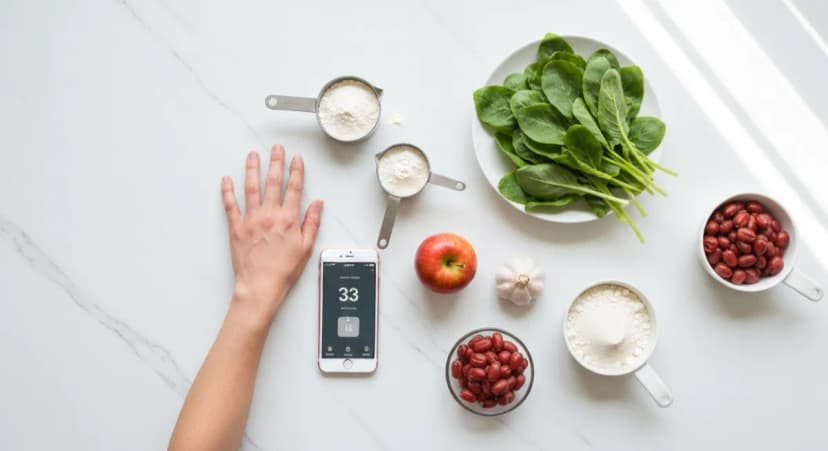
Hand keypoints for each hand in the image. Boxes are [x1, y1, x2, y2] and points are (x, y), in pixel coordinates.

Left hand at [221, 145, 322, 329]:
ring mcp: (251, 219)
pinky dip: (227, 191)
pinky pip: (230, 205)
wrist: (260, 286)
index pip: (294, 188)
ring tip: (253, 155)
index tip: (297, 159)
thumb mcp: (306, 248)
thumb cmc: (283, 270)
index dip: (296, 171)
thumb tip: (318, 204)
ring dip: (253, 169)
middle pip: (273, 182)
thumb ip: (312, 223)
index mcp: (288, 219)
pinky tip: (227, 179)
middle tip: (276, 148)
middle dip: (276, 162)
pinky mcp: (236, 227)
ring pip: (251, 187)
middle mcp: (269, 215)